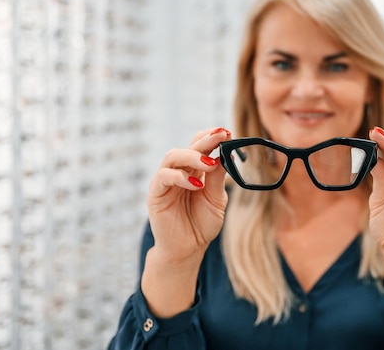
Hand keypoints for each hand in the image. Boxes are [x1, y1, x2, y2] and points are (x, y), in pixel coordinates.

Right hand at [147, 127, 230, 262]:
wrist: (188, 250)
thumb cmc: (201, 224)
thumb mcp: (216, 199)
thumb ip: (218, 179)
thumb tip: (225, 156)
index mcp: (194, 170)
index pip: (199, 145)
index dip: (212, 137)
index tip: (228, 132)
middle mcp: (179, 171)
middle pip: (188, 146)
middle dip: (206, 140)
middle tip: (221, 135)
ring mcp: (165, 181)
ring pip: (173, 156)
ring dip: (193, 156)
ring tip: (210, 163)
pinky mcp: (155, 194)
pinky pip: (163, 177)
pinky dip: (180, 177)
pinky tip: (196, 184)